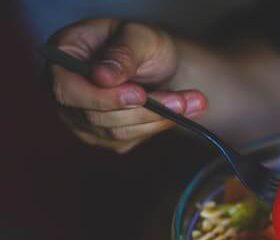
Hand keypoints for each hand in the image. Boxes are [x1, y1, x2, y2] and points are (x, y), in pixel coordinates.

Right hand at [49, 18, 207, 152]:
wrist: (158, 64)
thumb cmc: (142, 43)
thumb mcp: (138, 36)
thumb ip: (122, 54)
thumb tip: (103, 76)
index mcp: (63, 57)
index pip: (66, 89)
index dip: (102, 97)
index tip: (139, 94)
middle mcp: (65, 92)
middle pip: (95, 116)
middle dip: (144, 110)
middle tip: (182, 100)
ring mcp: (82, 118)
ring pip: (117, 132)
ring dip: (159, 119)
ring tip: (193, 101)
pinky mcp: (104, 136)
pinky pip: (130, 139)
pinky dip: (159, 126)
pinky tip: (182, 111)